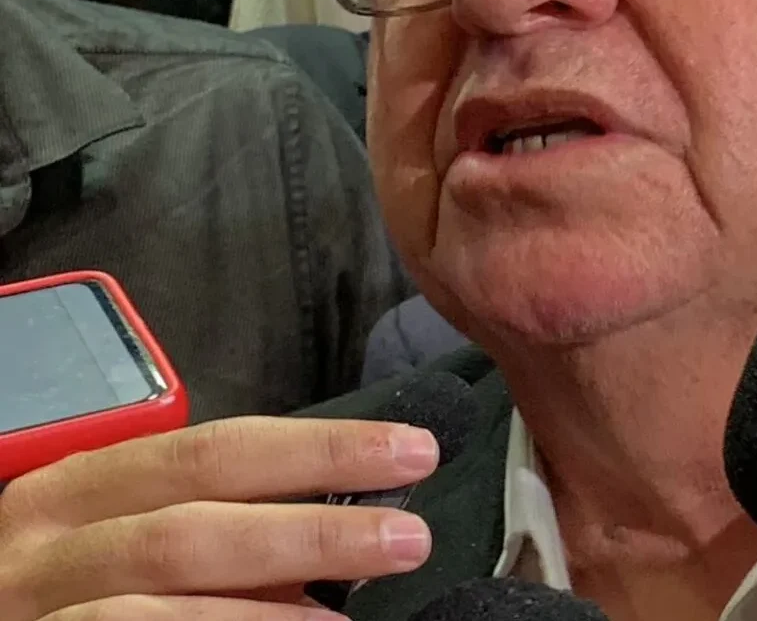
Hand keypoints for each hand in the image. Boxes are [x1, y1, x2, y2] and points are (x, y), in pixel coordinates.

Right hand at [0, 416, 439, 619]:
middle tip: (405, 538)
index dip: (319, 451)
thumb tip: (350, 513)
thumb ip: (221, 522)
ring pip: (154, 613)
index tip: (412, 451)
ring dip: (266, 620)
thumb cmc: (81, 582)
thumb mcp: (129, 533)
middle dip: (309, 533)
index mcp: (77, 489)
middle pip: (192, 530)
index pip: (214, 451)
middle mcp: (45, 551)